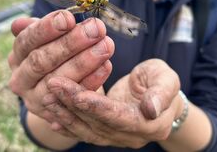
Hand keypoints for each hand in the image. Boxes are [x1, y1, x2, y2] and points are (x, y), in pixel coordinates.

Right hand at [8, 10, 114, 122]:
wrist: (61, 91)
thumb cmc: (56, 55)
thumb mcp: (46, 41)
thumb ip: (39, 29)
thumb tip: (20, 23)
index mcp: (17, 56)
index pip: (26, 40)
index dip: (46, 28)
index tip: (69, 18)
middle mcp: (20, 79)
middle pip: (41, 60)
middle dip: (70, 43)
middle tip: (96, 29)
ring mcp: (36, 99)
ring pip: (58, 79)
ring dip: (84, 61)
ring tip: (106, 45)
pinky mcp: (55, 114)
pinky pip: (75, 97)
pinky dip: (92, 80)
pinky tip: (107, 65)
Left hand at [44, 59, 182, 147]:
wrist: (158, 94)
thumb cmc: (162, 81)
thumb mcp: (167, 79)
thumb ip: (162, 93)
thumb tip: (151, 109)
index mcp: (150, 124)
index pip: (119, 118)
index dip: (97, 108)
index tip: (76, 95)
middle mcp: (132, 137)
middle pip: (98, 124)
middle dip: (74, 105)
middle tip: (54, 85)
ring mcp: (118, 138)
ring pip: (88, 130)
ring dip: (66, 114)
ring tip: (48, 96)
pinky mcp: (107, 133)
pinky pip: (85, 131)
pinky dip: (68, 125)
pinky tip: (52, 116)